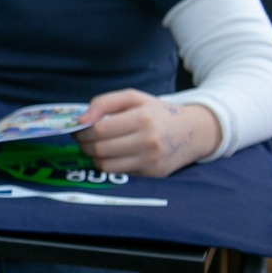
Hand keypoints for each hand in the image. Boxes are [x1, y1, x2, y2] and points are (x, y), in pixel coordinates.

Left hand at [74, 89, 220, 175]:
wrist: (193, 132)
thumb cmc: (157, 113)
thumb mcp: (134, 98)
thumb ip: (104, 102)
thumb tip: (81, 119)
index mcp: (142, 118)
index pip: (99, 130)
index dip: (82, 131)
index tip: (77, 129)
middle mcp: (148, 142)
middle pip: (99, 149)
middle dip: (84, 144)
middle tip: (82, 139)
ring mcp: (151, 161)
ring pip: (106, 166)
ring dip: (94, 157)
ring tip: (96, 147)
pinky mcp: (153, 175)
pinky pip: (119, 173)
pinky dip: (110, 165)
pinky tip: (113, 155)